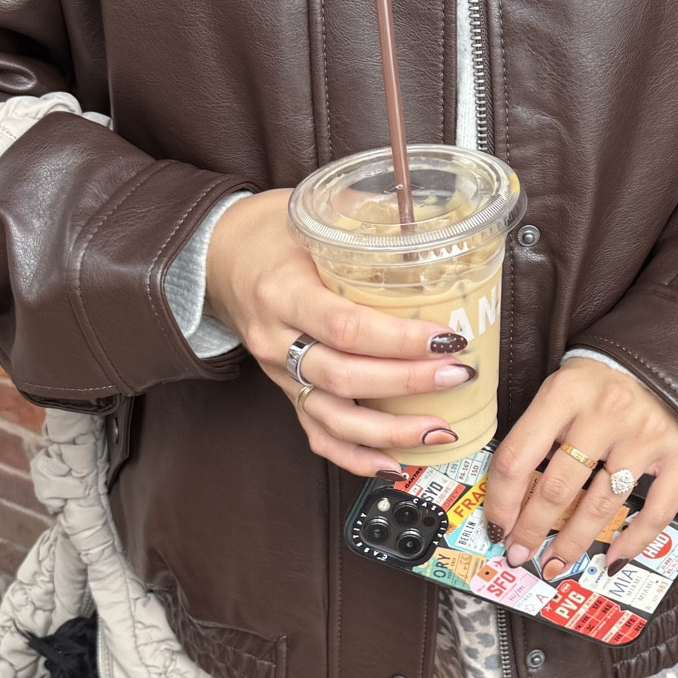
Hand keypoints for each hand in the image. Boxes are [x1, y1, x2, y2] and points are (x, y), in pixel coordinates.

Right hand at [204, 188, 472, 475]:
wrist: (218, 256)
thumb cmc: (272, 231)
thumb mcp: (315, 213)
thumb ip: (371, 219)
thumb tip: (439, 223)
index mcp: (283, 291)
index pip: (346, 326)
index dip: (399, 339)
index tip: (447, 337)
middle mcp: (276, 339)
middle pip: (344, 376)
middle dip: (408, 383)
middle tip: (460, 375)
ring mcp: (278, 373)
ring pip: (332, 417)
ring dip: (389, 431)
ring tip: (440, 432)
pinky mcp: (285, 392)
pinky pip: (317, 435)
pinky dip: (354, 456)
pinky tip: (393, 464)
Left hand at [483, 358, 677, 577]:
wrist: (668, 354)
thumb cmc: (604, 379)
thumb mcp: (562, 387)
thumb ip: (539, 431)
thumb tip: (511, 497)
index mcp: (565, 393)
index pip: (517, 458)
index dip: (500, 501)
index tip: (495, 527)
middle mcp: (605, 414)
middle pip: (558, 488)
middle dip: (532, 529)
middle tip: (520, 553)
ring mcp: (645, 436)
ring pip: (601, 506)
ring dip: (573, 543)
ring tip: (556, 563)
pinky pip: (657, 511)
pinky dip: (634, 541)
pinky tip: (612, 559)